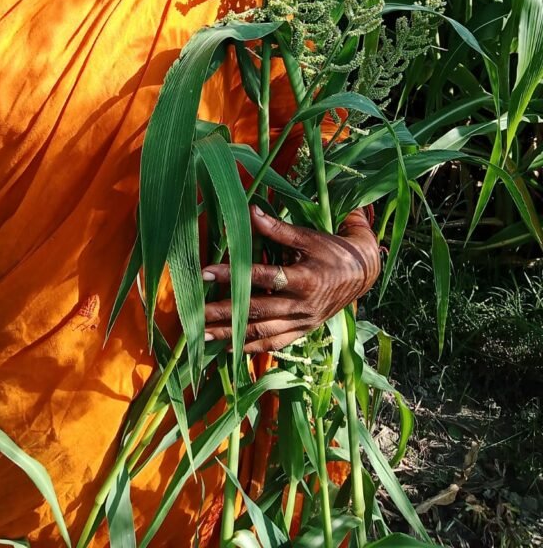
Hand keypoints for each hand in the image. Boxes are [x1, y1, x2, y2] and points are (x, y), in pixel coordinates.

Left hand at [202, 205, 379, 353]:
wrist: (363, 273)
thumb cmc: (333, 250)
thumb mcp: (308, 236)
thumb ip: (278, 229)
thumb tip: (249, 211)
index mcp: (305, 279)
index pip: (262, 278)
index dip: (233, 276)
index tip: (206, 273)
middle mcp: (303, 305)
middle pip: (258, 311)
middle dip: (224, 313)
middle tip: (194, 314)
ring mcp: (303, 321)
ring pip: (262, 332)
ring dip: (231, 335)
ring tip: (203, 334)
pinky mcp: (304, 330)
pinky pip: (275, 343)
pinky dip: (251, 347)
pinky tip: (228, 347)